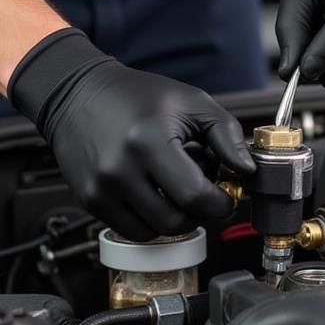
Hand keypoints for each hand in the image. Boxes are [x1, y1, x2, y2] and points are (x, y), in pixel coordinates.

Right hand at [9, 29, 254, 239]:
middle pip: (176, 220)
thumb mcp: (191, 102)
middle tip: (204, 193)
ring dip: (175, 217)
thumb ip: (226, 134)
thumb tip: (246, 170)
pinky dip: (150, 220)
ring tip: (175, 187)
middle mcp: (120, 169)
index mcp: (149, 141)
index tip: (226, 196)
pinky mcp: (89, 200)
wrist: (78, 94)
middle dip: (200, 213)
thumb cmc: (136, 95)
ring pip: (154, 231)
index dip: (220, 203)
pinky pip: (131, 229)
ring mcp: (101, 188)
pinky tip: (154, 193)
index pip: (195, 197)